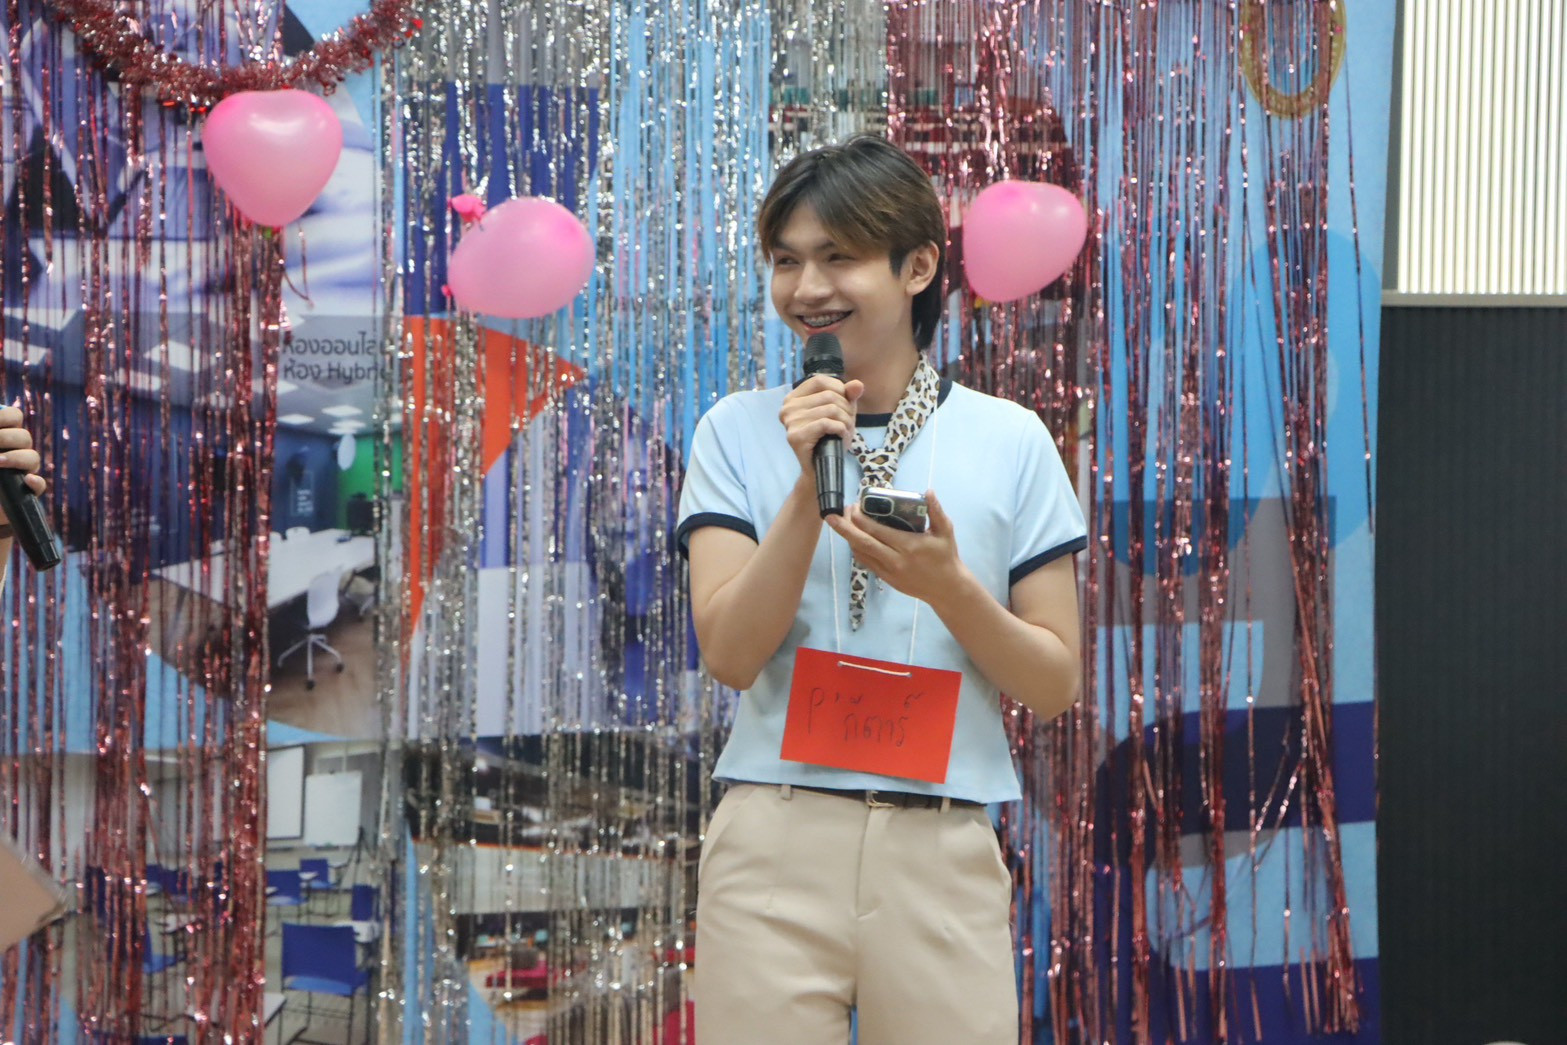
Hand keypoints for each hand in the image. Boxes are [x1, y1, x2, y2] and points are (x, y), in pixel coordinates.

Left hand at [0, 405, 45, 528]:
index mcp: (5, 437)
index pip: (14, 416)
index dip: (5, 415)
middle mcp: (18, 451)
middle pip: (24, 436)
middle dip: (7, 438)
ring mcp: (25, 471)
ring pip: (32, 457)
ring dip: (15, 458)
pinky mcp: (28, 492)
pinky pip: (40, 485)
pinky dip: (35, 482)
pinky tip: (27, 480)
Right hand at [778, 374, 864, 482]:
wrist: (821, 468)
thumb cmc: (829, 437)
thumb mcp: (841, 412)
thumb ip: (848, 395)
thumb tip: (858, 385)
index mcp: (793, 398)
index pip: (820, 380)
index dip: (839, 389)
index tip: (846, 404)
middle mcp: (788, 408)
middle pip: (828, 395)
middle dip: (846, 409)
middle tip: (848, 423)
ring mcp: (790, 422)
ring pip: (830, 409)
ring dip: (846, 421)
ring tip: (845, 431)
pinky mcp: (796, 436)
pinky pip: (827, 424)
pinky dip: (840, 429)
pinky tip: (841, 436)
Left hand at [826, 490, 965, 606]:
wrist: (946, 588)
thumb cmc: (946, 557)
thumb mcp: (945, 532)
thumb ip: (936, 511)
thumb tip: (928, 491)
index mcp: (907, 546)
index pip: (876, 531)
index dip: (860, 518)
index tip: (853, 506)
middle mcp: (894, 560)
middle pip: (862, 543)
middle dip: (844, 527)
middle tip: (833, 515)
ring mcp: (888, 572)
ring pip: (860, 553)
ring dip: (848, 538)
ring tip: (842, 522)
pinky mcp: (886, 578)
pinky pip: (865, 562)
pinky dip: (856, 549)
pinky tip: (854, 538)